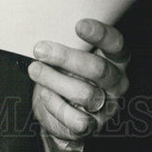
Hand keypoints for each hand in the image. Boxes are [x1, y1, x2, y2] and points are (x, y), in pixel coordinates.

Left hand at [28, 18, 128, 149]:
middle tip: (40, 50)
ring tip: (35, 70)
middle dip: (66, 57)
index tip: (79, 25)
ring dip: (54, 80)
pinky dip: (56, 105)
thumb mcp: (71, 55)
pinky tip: (45, 94)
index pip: (116, 44)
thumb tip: (47, 29)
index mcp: (115, 60)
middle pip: (97, 69)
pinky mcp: (93, 126)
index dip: (101, 34)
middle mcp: (116, 82)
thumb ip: (69, 43)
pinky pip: (77, 119)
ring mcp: (106, 106)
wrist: (62, 113)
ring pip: (84, 93)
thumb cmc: (67, 74)